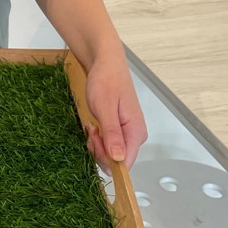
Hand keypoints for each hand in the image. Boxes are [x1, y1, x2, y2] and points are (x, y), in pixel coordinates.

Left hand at [84, 50, 146, 171]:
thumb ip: (112, 134)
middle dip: (99, 150)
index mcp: (136, 132)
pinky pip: (108, 144)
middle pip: (116, 160)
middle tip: (91, 130)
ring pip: (110, 153)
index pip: (125, 164)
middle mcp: (135, 135)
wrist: (105, 63)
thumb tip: (118, 158)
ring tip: (92, 125)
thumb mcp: (104, 107)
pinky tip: (93, 125)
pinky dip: (97, 138)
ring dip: (96, 143)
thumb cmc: (106, 80)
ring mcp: (127, 133)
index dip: (106, 159)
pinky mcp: (119, 129)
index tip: (94, 142)